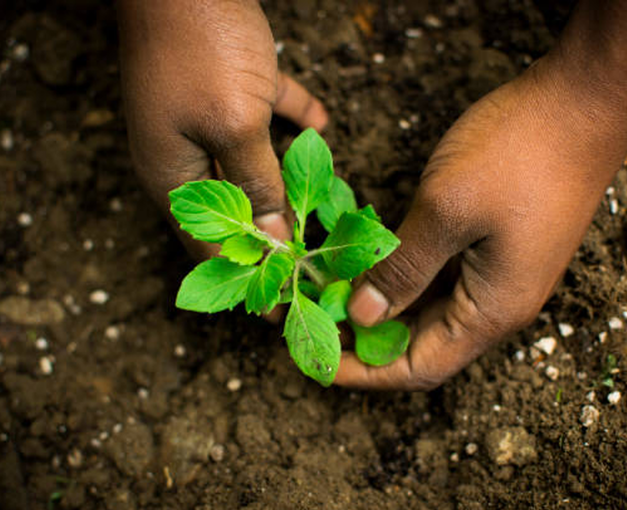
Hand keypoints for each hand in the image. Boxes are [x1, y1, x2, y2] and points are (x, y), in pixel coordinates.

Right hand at [117, 0, 326, 257]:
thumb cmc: (202, 47)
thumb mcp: (233, 125)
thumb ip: (257, 185)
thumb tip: (275, 241)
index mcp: (174, 177)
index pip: (210, 246)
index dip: (247, 277)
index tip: (284, 303)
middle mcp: (186, 156)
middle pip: (235, 212)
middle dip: (272, 236)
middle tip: (311, 263)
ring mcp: (205, 121)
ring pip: (252, 167)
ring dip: (284, 184)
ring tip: (320, 211)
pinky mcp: (228, 87)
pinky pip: (265, 116)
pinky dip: (291, 121)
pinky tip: (321, 125)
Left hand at [334, 54, 626, 389]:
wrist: (585, 100)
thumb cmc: (518, 151)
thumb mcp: (447, 210)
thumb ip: (403, 269)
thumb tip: (364, 315)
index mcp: (492, 309)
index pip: (419, 368)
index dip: (364, 371)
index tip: (317, 358)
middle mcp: (498, 303)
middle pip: (423, 343)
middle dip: (364, 336)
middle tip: (312, 315)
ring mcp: (500, 272)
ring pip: (430, 309)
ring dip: (381, 303)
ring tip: (331, 290)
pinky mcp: (496, 244)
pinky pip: (442, 277)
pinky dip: (403, 274)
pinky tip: (370, 259)